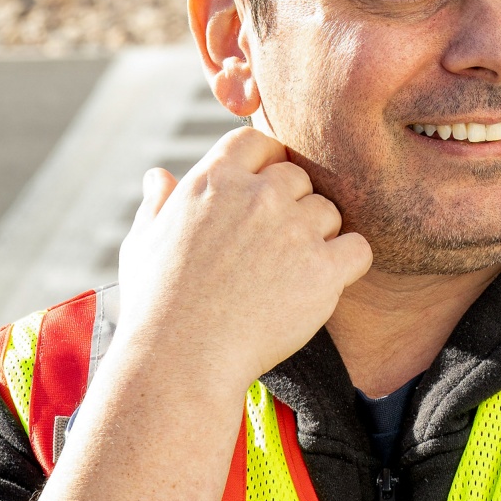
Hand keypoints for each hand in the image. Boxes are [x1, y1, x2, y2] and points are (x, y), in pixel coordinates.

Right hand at [116, 129, 371, 393]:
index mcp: (213, 181)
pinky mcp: (323, 270)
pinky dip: (347, 264)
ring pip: (329, 212)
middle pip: (298, 177)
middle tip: (272, 248)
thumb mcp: (142, 244)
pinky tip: (325, 282)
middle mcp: (257, 196)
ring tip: (288, 273)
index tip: (261, 194)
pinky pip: (358, 248)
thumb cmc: (156, 307)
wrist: (181, 360)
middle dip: (290, 206)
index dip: (265, 163)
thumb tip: (159, 176)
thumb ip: (157, 204)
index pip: (257, 140)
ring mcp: (293, 230)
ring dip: (317, 236)